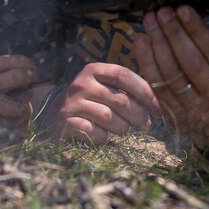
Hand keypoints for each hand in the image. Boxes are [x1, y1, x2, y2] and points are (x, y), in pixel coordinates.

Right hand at [0, 54, 38, 137]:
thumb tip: (4, 68)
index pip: (14, 61)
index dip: (28, 64)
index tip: (32, 68)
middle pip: (21, 78)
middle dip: (30, 80)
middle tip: (32, 84)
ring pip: (19, 106)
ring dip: (24, 107)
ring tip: (23, 108)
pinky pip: (8, 128)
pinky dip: (14, 128)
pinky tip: (15, 126)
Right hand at [39, 62, 160, 143]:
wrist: (50, 112)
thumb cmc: (88, 100)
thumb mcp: (103, 86)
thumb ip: (125, 89)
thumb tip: (157, 104)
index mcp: (94, 70)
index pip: (123, 75)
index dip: (144, 91)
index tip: (158, 108)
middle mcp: (81, 83)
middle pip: (120, 100)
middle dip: (139, 115)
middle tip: (146, 124)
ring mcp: (72, 103)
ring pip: (109, 118)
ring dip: (122, 128)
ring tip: (124, 129)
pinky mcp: (66, 123)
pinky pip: (95, 133)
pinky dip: (104, 138)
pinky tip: (103, 135)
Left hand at [133, 6, 208, 152]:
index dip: (198, 31)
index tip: (182, 9)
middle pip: (191, 64)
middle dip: (173, 35)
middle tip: (161, 12)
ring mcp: (195, 110)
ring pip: (172, 76)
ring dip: (157, 46)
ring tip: (149, 22)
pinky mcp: (176, 117)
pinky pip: (158, 87)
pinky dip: (147, 64)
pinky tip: (141, 43)